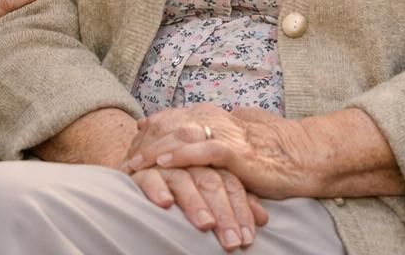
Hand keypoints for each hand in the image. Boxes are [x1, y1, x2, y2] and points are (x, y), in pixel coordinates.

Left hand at [121, 106, 319, 200]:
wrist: (305, 156)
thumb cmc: (275, 153)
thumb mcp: (241, 141)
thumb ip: (219, 135)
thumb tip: (200, 131)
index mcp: (219, 117)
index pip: (177, 117)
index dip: (153, 128)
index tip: (133, 140)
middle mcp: (220, 120)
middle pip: (172, 125)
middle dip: (146, 143)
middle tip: (124, 162)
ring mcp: (228, 134)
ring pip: (182, 135)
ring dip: (154, 151)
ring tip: (133, 166)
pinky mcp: (237, 151)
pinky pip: (203, 151)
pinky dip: (180, 155)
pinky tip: (163, 163)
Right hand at [127, 164, 267, 251]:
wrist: (140, 167)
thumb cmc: (181, 185)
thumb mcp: (211, 192)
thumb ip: (236, 200)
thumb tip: (263, 219)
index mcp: (210, 165)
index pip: (231, 185)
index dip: (241, 211)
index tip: (247, 238)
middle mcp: (191, 163)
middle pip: (212, 184)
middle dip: (224, 214)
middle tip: (232, 241)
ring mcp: (166, 165)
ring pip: (184, 181)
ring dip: (195, 203)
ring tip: (206, 225)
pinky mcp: (141, 170)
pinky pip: (150, 178)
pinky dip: (157, 189)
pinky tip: (165, 204)